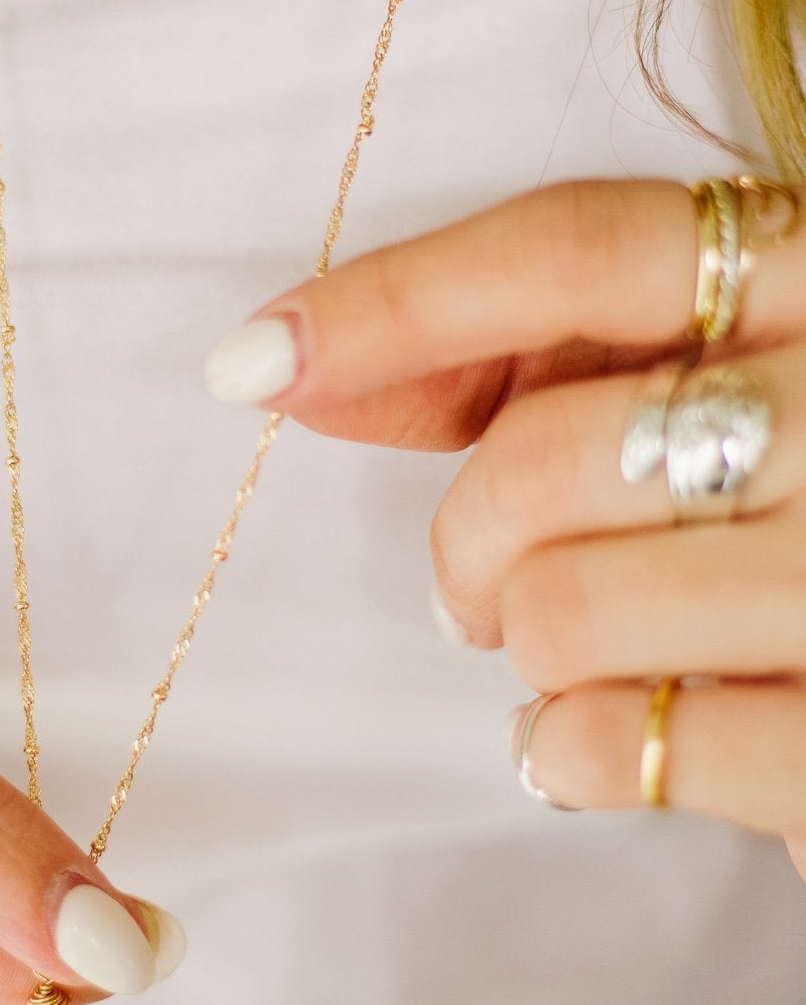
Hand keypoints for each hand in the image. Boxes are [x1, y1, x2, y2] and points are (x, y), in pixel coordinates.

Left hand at [205, 177, 805, 873]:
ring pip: (559, 609)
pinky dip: (570, 752)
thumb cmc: (797, 513)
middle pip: (540, 452)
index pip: (579, 252)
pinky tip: (615, 739)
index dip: (394, 303)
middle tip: (486, 590)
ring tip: (582, 655)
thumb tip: (294, 369)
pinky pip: (614, 743)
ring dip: (527, 650)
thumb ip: (533, 360)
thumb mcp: (714, 387)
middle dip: (468, 543)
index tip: (253, 362)